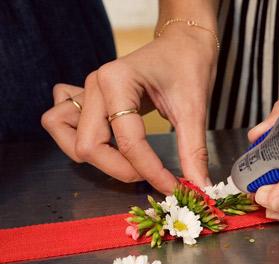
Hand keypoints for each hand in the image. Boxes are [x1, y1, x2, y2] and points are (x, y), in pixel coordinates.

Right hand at [42, 24, 217, 193]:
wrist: (184, 44)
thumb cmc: (188, 66)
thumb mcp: (194, 109)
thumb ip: (193, 150)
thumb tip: (199, 186)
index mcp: (117, 81)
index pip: (128, 142)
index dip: (151, 172)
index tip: (173, 187)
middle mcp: (95, 85)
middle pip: (88, 146)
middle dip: (120, 170)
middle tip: (152, 177)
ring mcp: (87, 90)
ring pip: (63, 133)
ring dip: (91, 157)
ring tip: (126, 163)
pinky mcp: (87, 97)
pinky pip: (62, 121)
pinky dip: (75, 138)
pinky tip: (106, 143)